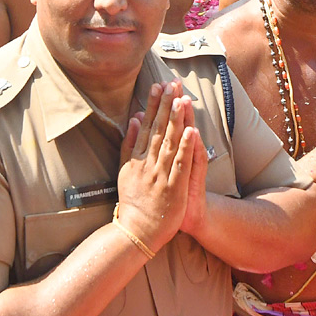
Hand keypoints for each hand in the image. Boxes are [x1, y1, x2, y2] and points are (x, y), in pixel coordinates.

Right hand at [116, 80, 208, 252]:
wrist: (138, 232)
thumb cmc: (133, 201)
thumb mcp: (124, 170)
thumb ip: (129, 143)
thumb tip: (134, 118)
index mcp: (137, 158)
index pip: (146, 126)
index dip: (153, 105)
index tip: (158, 86)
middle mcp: (148, 163)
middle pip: (158, 129)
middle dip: (166, 105)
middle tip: (172, 84)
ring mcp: (161, 175)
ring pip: (169, 143)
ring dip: (175, 120)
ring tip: (181, 99)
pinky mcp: (174, 187)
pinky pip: (180, 164)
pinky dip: (184, 147)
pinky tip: (190, 131)